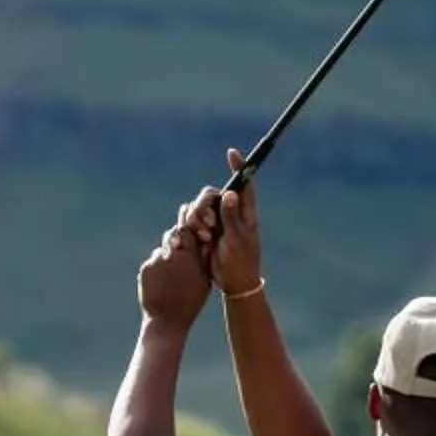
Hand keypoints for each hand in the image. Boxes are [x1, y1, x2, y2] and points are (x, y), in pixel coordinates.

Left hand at [137, 206, 213, 329]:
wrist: (167, 320)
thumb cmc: (191, 302)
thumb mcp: (205, 280)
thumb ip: (204, 258)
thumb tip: (205, 241)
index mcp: (191, 256)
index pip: (187, 230)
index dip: (189, 232)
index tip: (191, 238)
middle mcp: (173, 255)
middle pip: (172, 235)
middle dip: (176, 241)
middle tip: (179, 252)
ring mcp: (157, 261)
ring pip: (161, 250)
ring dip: (166, 257)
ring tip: (170, 276)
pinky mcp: (145, 268)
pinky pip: (151, 262)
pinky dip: (156, 269)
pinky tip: (161, 283)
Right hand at [202, 150, 264, 300]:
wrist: (232, 283)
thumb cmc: (241, 262)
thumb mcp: (237, 240)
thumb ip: (231, 217)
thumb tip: (229, 193)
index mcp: (246, 212)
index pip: (244, 183)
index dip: (239, 167)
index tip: (231, 152)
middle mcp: (230, 212)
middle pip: (211, 193)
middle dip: (204, 206)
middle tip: (208, 225)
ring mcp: (216, 221)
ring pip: (198, 206)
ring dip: (196, 219)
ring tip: (203, 238)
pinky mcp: (203, 230)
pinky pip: (190, 219)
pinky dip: (189, 226)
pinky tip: (196, 240)